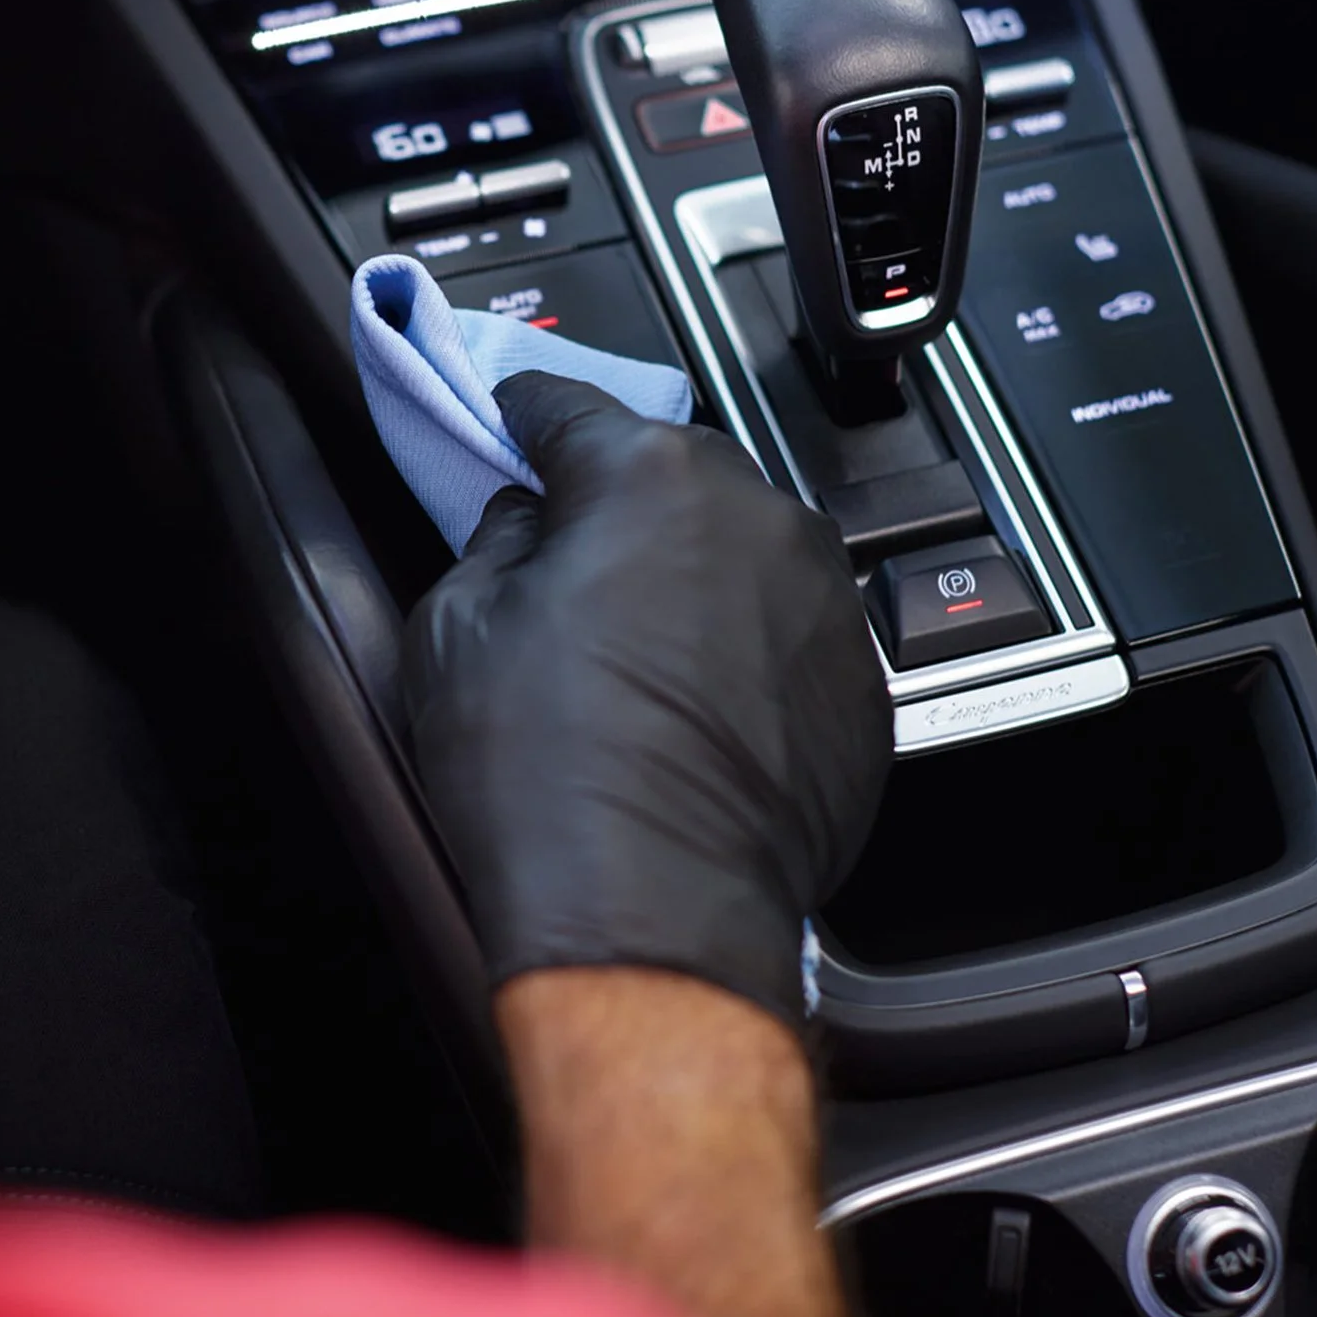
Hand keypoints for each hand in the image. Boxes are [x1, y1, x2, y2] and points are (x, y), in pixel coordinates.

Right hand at [403, 373, 892, 1021]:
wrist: (651, 911)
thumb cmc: (548, 779)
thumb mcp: (454, 629)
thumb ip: (491, 540)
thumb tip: (524, 523)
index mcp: (647, 477)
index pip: (570, 404)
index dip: (525, 415)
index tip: (512, 422)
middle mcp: (756, 515)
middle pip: (669, 473)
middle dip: (617, 507)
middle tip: (565, 571)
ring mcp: (824, 599)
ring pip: (741, 551)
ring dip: (691, 579)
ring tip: (632, 661)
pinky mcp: (862, 683)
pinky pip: (790, 634)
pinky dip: (745, 653)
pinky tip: (690, 712)